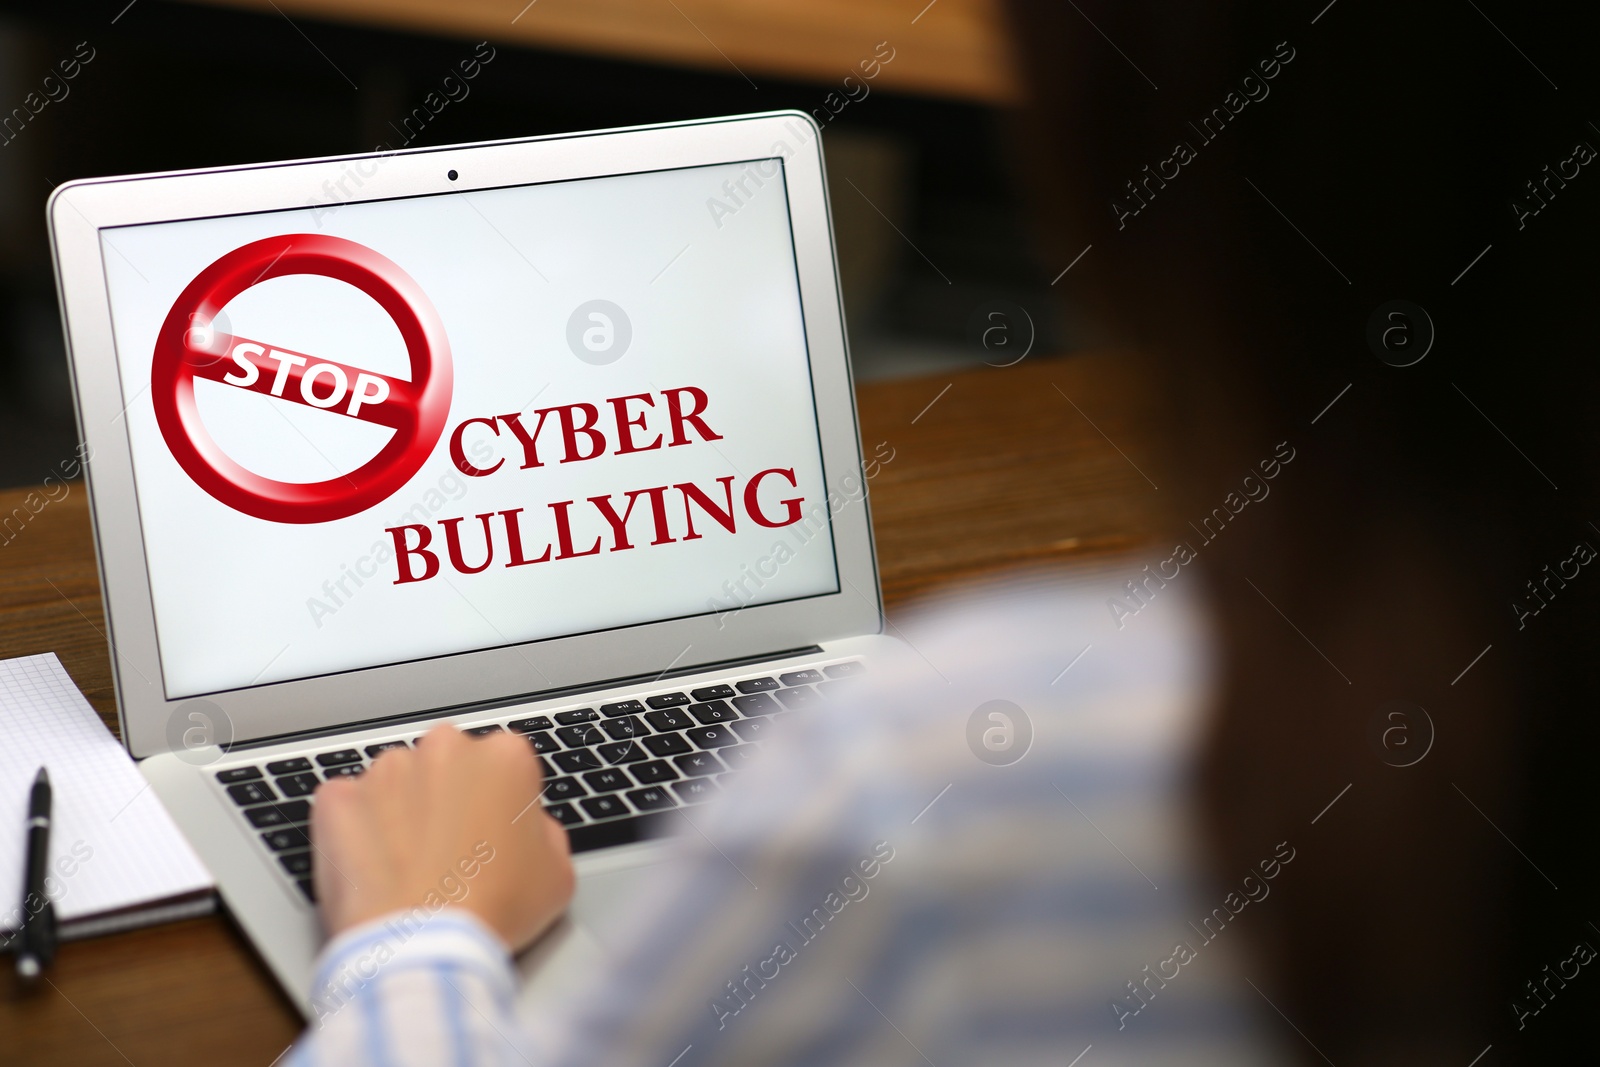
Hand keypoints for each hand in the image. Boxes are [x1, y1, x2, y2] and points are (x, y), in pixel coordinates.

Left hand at [310, 723, 574, 950]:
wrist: (423, 949)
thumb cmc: (492, 912)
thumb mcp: (558, 873)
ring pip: (397, 782)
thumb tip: (527, 829)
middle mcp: (444, 749)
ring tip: (409, 867)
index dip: (502, 804)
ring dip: (402, 811)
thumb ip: (543, 831)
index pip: (505, 765)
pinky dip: (355, 829)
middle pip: (448, 764)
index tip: (495, 835)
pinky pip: (347, 805)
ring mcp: (385, 772)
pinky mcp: (338, 799)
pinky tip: (373, 868)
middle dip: (449, 798)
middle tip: (453, 852)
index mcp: (504, 756)